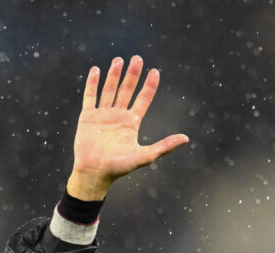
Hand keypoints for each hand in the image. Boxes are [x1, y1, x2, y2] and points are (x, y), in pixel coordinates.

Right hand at [67, 56, 188, 199]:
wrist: (95, 173)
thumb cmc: (120, 167)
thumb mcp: (146, 156)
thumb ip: (165, 146)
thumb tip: (186, 138)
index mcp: (131, 123)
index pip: (143, 99)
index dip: (149, 86)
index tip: (155, 72)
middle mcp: (118, 116)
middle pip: (127, 90)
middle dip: (133, 75)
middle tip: (138, 58)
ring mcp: (102, 115)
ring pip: (109, 90)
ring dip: (114, 75)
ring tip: (119, 60)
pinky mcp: (87, 117)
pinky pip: (90, 96)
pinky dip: (93, 83)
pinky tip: (97, 70)